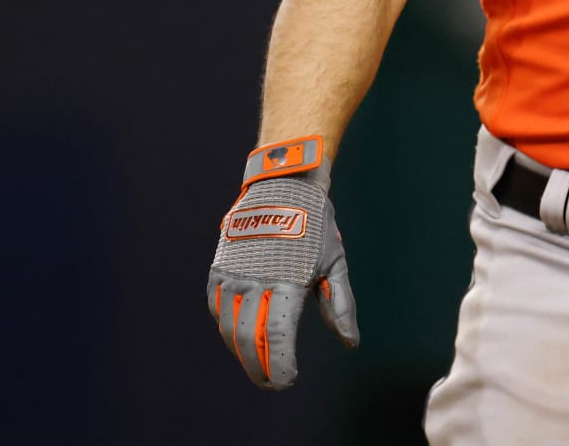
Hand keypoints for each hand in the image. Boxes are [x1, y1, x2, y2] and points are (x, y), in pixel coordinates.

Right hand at [206, 136, 359, 388]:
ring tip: (260, 366)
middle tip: (273, 383)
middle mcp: (255, 280)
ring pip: (230, 329)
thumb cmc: (315, 226)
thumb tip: (350, 342)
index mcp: (287, 281)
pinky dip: (229, 329)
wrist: (282, 186)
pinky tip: (242, 337)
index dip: (280, 365)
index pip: (277, 337)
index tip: (287, 381)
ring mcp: (233, 275)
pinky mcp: (219, 270)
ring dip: (242, 353)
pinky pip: (218, 309)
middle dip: (260, 369)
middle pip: (248, 340)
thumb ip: (340, 305)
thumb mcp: (335, 262)